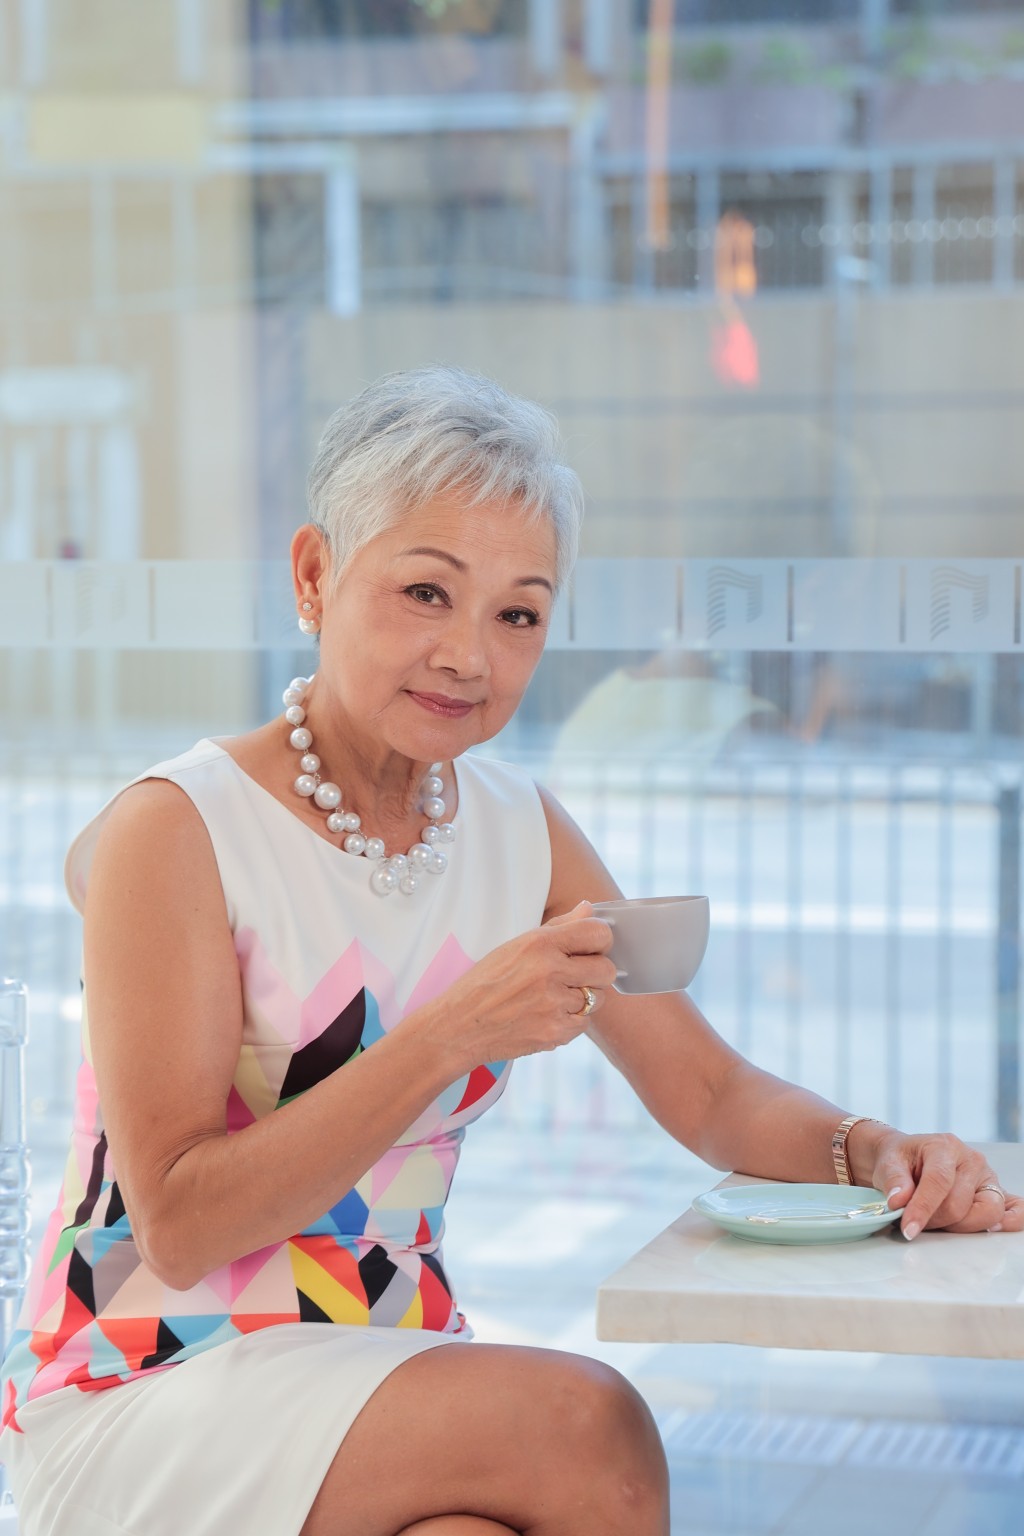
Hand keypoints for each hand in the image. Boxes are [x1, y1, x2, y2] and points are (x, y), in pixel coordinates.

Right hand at [428, 901, 617, 1073]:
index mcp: (539, 944)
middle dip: (596, 971)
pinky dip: (571, 1020)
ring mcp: (554, 1005)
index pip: (597, 933)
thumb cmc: (485, 983)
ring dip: (583, 998)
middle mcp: (550, 972)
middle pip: (606, 969)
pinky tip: (547, 1014)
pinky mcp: (555, 1033)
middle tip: (577, 974)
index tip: (590, 947)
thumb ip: (558, 927)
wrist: (459, 1026)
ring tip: (555, 996)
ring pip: (598, 998)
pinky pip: (583, 1023)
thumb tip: (588, 908)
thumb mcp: (515, 946)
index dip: (599, 940)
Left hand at [865, 1129, 1023, 1239]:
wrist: (907, 1156)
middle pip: (959, 1205)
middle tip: (914, 1220)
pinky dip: (1011, 1221)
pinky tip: (994, 1229)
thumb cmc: (901, 1160)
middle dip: (933, 1221)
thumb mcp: (888, 1163)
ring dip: (956, 1226)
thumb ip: (894, 1181)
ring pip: (984, 1214)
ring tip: (935, 1219)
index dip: (923, 1208)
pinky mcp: (995, 1193)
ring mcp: (987, 1177)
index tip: (908, 1229)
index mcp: (945, 1147)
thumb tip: (899, 1201)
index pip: (939, 1182)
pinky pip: (1015, 1208)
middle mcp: (972, 1160)